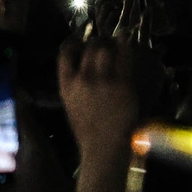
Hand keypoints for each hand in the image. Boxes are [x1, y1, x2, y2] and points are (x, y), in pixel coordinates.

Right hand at [58, 38, 145, 191]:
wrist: (104, 149)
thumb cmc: (89, 133)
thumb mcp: (73, 107)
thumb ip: (76, 88)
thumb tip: (83, 75)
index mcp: (67, 85)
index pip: (65, 54)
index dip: (73, 45)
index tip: (80, 42)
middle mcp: (82, 78)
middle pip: (88, 49)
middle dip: (96, 43)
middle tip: (104, 44)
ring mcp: (102, 80)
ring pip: (104, 50)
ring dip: (110, 45)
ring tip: (116, 42)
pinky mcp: (121, 84)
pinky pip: (123, 58)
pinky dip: (124, 47)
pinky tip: (126, 43)